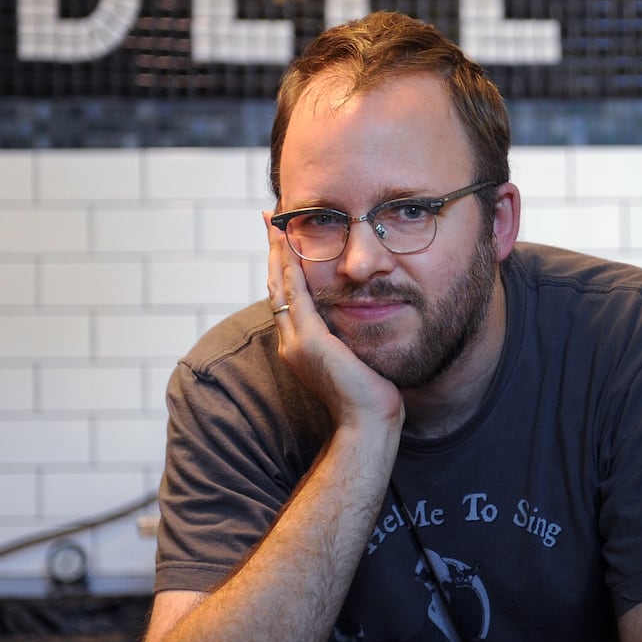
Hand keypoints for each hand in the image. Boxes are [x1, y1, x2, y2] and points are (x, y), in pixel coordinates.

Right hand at [265, 212, 404, 432]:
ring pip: (281, 286)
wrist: (368, 422)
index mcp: (300, 346)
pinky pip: (297, 297)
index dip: (283, 267)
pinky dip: (292, 270)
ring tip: (276, 222)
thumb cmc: (371, 396)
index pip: (287, 297)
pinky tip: (292, 247)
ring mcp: (297, 342)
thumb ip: (350, 337)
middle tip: (270, 219)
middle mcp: (291, 342)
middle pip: (276, 285)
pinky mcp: (310, 342)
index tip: (283, 239)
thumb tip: (367, 316)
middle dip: (274, 250)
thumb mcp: (357, 357)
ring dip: (279, 252)